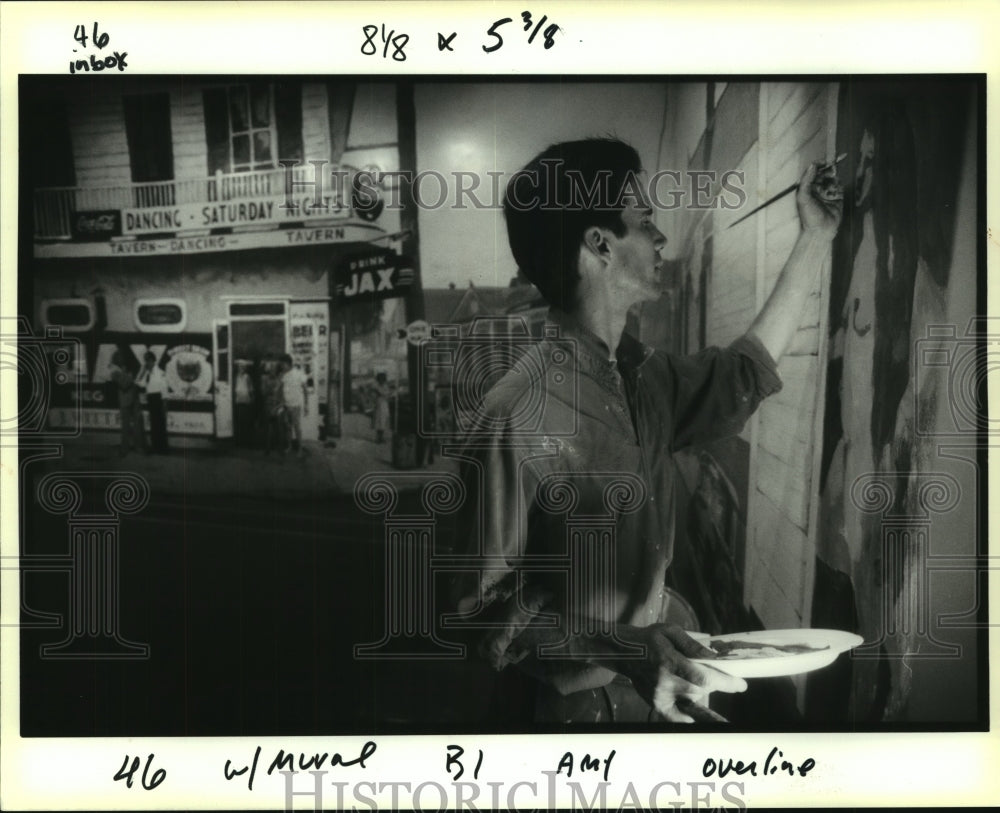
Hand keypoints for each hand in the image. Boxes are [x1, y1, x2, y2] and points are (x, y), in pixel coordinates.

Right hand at [619, 624, 746, 722]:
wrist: (622, 652)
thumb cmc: (649, 638)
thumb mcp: (670, 631)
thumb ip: (693, 644)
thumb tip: (714, 656)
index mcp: (669, 661)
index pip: (703, 677)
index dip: (725, 683)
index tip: (741, 685)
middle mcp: (664, 682)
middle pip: (701, 691)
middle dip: (714, 683)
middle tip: (718, 676)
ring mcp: (660, 696)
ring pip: (693, 700)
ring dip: (702, 691)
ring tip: (694, 678)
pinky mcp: (656, 704)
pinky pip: (679, 717)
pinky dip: (692, 716)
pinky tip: (701, 714)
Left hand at [796, 160, 843, 239]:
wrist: (821, 231)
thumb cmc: (809, 216)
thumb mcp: (803, 197)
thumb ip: (806, 180)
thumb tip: (812, 165)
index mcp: (807, 188)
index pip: (813, 172)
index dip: (819, 165)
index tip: (826, 161)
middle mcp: (817, 189)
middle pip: (824, 173)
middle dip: (828, 170)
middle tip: (832, 169)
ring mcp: (827, 193)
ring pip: (833, 179)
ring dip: (833, 179)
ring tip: (831, 183)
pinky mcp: (837, 198)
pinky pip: (840, 187)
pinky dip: (838, 186)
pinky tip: (835, 191)